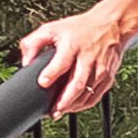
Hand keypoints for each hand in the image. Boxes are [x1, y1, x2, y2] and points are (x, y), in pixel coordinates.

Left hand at [17, 8, 134, 113]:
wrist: (111, 25)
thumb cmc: (80, 29)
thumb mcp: (53, 28)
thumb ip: (34, 43)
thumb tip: (25, 62)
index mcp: (73, 44)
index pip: (62, 61)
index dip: (52, 73)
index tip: (42, 83)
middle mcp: (88, 57)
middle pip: (77, 83)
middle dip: (64, 100)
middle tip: (52, 111)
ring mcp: (100, 68)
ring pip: (88, 93)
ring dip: (73, 105)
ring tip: (59, 112)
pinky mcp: (108, 76)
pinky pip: (96, 96)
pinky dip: (84, 104)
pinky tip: (73, 108)